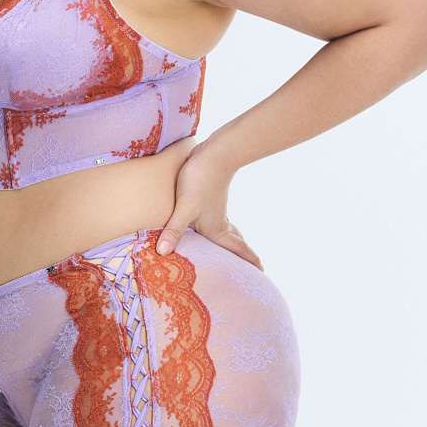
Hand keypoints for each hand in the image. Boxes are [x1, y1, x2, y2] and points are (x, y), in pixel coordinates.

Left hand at [156, 136, 262, 269]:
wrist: (214, 153)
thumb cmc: (200, 180)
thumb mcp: (184, 207)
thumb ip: (174, 230)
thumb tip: (163, 253)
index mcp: (216, 230)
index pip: (238, 249)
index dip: (250, 261)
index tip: (263, 273)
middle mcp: (219, 223)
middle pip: (235, 244)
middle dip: (242, 257)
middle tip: (250, 270)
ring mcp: (216, 211)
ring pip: (227, 232)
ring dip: (231, 243)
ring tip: (231, 254)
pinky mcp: (210, 201)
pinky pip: (218, 222)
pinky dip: (219, 231)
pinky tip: (211, 229)